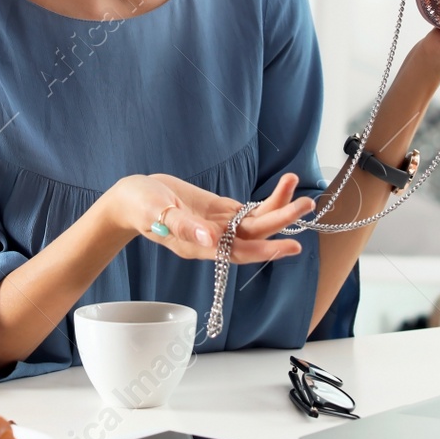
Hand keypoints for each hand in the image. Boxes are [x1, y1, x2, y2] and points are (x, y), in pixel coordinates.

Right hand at [107, 171, 315, 263]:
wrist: (132, 198)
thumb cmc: (139, 207)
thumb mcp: (156, 213)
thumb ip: (180, 226)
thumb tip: (208, 239)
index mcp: (200, 246)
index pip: (239, 252)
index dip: (266, 250)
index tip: (290, 246)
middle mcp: (215, 240)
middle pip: (255, 234)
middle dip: (282, 220)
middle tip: (307, 204)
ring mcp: (220, 226)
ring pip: (256, 222)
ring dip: (279, 207)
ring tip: (298, 186)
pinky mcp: (221, 212)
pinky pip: (249, 210)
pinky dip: (267, 200)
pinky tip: (284, 189)